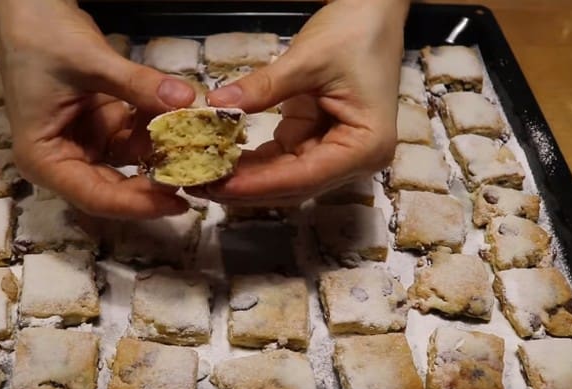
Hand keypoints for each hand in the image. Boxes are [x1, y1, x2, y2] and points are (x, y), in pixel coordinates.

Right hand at [0, 0, 195, 218]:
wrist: (31, 8)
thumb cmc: (43, 36)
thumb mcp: (91, 61)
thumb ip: (138, 84)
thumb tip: (187, 100)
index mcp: (44, 158)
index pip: (94, 196)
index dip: (137, 204)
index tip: (177, 203)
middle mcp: (62, 160)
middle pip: (114, 188)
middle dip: (156, 181)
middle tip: (198, 175)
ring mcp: (83, 143)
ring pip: (130, 161)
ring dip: (162, 150)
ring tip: (196, 139)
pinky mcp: (100, 127)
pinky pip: (134, 137)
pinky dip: (156, 127)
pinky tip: (180, 115)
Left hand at [190, 0, 408, 206]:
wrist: (371, 16)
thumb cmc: (353, 33)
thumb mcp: (307, 59)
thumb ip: (263, 87)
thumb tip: (216, 106)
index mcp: (364, 146)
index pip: (305, 177)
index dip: (259, 184)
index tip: (219, 184)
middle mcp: (354, 161)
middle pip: (293, 187)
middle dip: (246, 188)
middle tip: (199, 185)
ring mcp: (335, 154)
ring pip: (283, 179)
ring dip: (245, 179)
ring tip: (202, 176)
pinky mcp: (315, 142)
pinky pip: (280, 160)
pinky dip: (251, 162)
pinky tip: (219, 159)